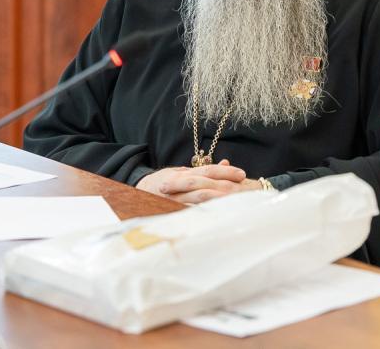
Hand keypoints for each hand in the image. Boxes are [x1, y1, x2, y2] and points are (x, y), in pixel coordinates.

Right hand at [136, 160, 259, 203]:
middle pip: (206, 184)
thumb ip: (202, 170)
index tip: (242, 174)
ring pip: (199, 199)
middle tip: (244, 189)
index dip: (226, 172)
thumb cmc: (163, 182)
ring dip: (218, 200)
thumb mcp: (181, 172)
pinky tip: (217, 216)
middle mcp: (178, 186)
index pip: (208, 171)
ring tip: (234, 202)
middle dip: (226, 186)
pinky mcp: (171, 214)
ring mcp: (174, 201)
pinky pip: (190, 214)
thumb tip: (225, 163)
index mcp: (183, 174)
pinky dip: (203, 214)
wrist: (136, 194)